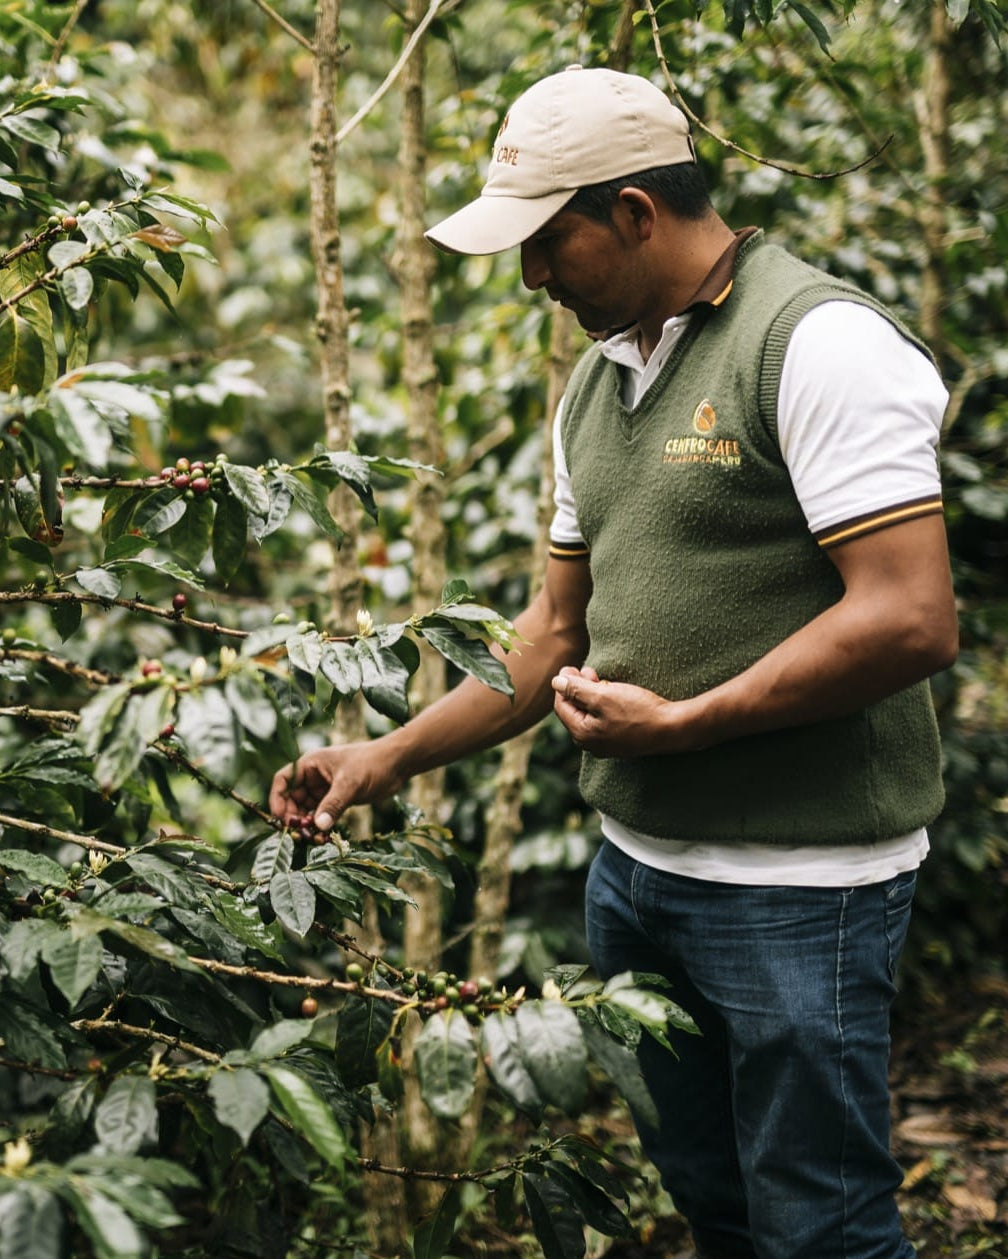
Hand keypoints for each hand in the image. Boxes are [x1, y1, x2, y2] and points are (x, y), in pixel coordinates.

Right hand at [268, 742, 405, 832]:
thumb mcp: (350, 783)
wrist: (397, 764)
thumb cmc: (372, 764)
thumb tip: (317, 826)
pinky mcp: (337, 799)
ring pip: (306, 809)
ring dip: (307, 825)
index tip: (281, 819)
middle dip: (293, 817)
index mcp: (311, 764)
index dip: (277, 799)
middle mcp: (314, 776)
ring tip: (313, 839)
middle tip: (299, 835)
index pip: (283, 780)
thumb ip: (333, 804)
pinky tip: (323, 837)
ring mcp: (325, 788)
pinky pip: (321, 815)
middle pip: (292, 799)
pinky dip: (320, 825)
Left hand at [551, 666, 678, 757]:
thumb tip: (555, 681)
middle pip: (575, 710)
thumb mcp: (603, 695)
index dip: (564, 684)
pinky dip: (605, 704)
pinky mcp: (621, 740)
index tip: (571, 667)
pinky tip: (614, 693)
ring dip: (593, 694)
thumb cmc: (638, 712)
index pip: (561, 706)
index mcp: (582, 734)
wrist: (673, 728)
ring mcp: (607, 744)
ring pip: (590, 714)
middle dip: (579, 688)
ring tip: (602, 679)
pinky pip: (604, 720)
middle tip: (589, 670)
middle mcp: (591, 744)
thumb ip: (576, 689)